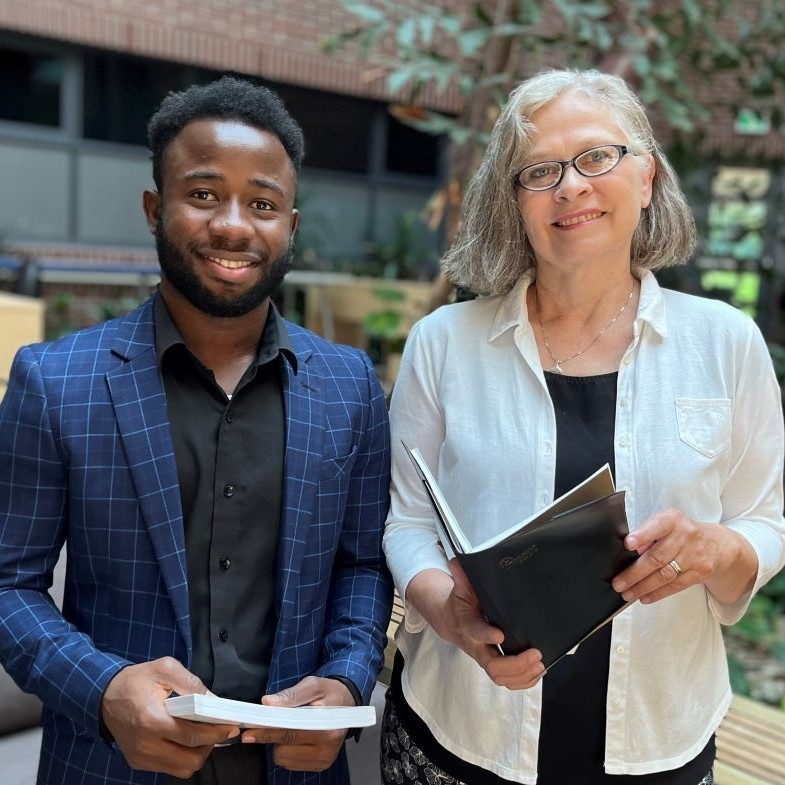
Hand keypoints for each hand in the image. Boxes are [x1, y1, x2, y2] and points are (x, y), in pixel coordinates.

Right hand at [101, 657, 239, 778]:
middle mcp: (145, 744)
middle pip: (190, 759)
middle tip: (217, 729)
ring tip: (202, 735)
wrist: (104, 696)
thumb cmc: (136, 680)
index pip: (191, 735)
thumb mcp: (164, 668)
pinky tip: (185, 740)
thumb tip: (213, 700)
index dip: (216, 733)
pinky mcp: (138, 762)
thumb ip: (191, 683)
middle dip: (210, 745)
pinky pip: (169, 769)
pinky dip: (183, 758)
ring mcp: (141, 757)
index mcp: (152, 719)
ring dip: (197, 754)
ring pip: (182, 769)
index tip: (232, 726)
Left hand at [241, 676, 352, 770]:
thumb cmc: (329, 693)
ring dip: (281, 743)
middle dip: (274, 735)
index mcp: (326, 726)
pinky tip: (298, 737)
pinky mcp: (320, 766)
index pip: (289, 732)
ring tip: (293, 726)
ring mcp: (323, 759)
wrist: (348, 704)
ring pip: (283, 758)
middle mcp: (326, 748)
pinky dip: (288, 750)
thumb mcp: (312, 685)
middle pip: (283, 749)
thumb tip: (267, 703)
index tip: (249, 732)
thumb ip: (291, 694)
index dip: (267, 731)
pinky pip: (290, 763)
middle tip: (274, 721)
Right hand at [418, 561, 544, 689]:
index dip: (487, 635)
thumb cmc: (460, 604)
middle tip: (535, 653)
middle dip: (515, 664)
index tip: (501, 634)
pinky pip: (508, 681)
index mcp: (468, 626)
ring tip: (540, 664)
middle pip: (493, 666)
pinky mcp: (495, 666)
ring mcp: (486, 659)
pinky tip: (538, 671)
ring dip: (523, 675)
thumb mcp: (459, 588)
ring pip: (501, 677)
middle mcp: (477, 647)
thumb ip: (462, 576)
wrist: (451, 622)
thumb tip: (460, 560)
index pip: (475, 632)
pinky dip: (524, 680)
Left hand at [612, 509, 756, 604]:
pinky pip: (675, 585)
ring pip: (665, 575)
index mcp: (673, 520)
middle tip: (618, 583)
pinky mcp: (700, 573)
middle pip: (657, 557)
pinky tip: (644, 597)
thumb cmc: (681, 532)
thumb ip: (649, 532)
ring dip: (643, 587)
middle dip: (635, 573)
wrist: (717, 544)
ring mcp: (694, 556)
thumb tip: (632, 550)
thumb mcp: (666, 523)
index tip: (628, 544)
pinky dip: (658, 593)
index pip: (657, 525)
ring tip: (627, 594)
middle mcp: (686, 536)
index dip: (642, 535)